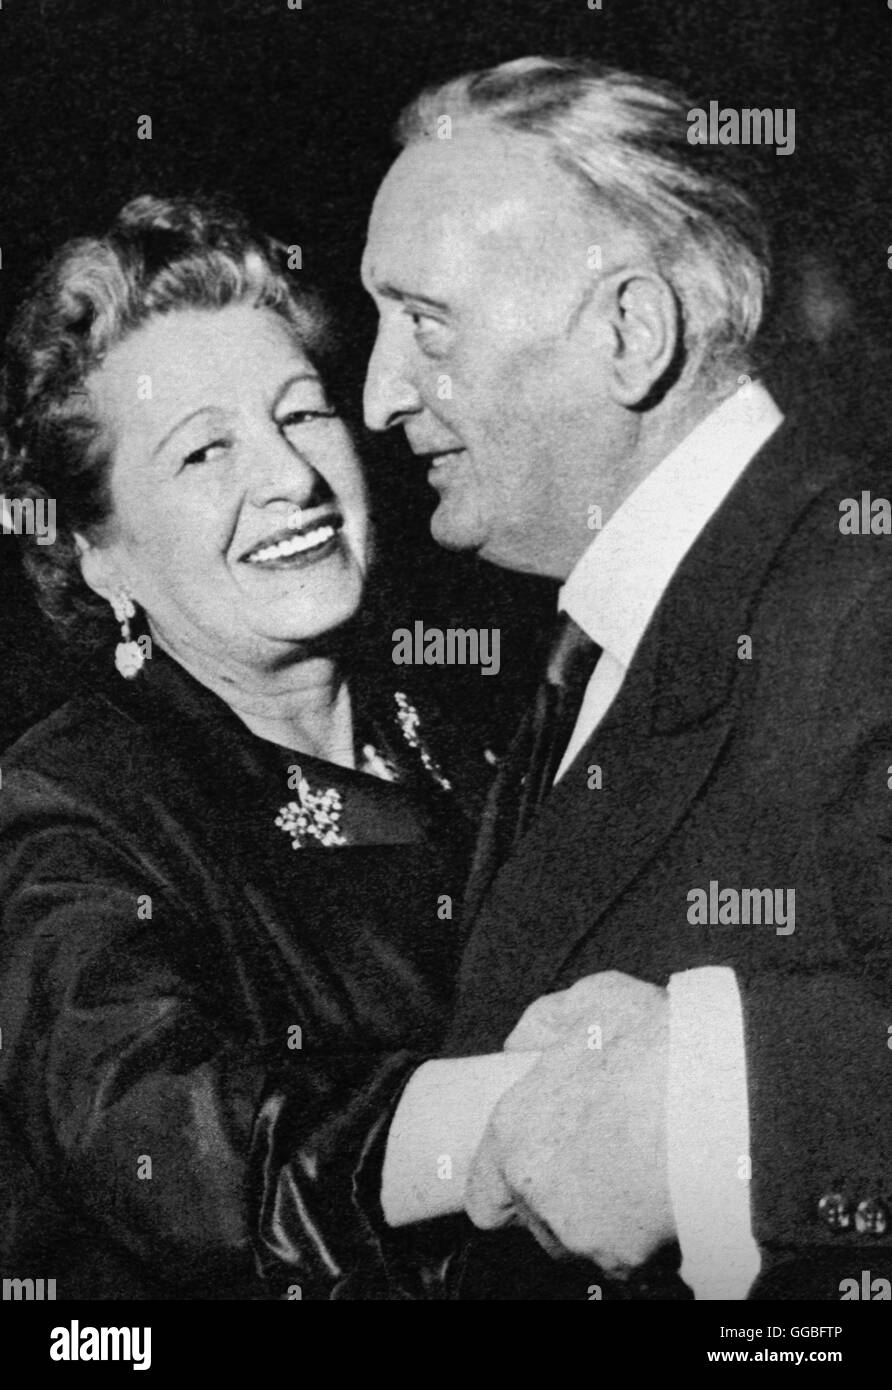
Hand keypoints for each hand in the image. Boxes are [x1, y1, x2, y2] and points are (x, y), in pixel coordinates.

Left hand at [464, 972, 674, 1275]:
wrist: (725, 1098)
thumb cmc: (658, 1046)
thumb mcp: (594, 1000)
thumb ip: (544, 1021)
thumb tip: (522, 1044)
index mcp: (515, 1132)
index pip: (483, 1193)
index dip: (507, 1184)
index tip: (538, 1167)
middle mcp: (535, 1190)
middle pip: (535, 1218)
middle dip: (561, 1196)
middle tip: (603, 1158)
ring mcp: (578, 1231)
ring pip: (579, 1239)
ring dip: (599, 1216)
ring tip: (639, 1172)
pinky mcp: (624, 1258)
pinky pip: (624, 1255)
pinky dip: (640, 1235)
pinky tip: (663, 1193)